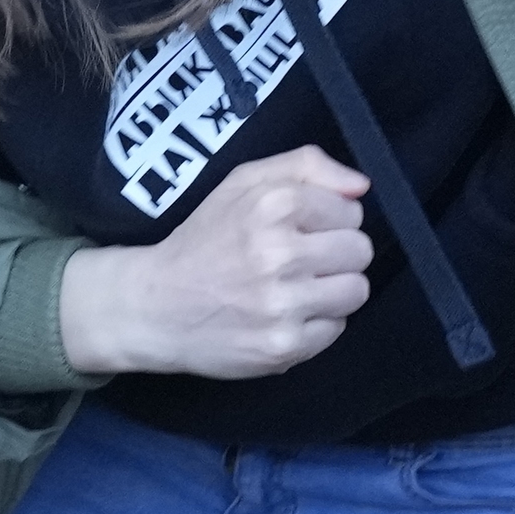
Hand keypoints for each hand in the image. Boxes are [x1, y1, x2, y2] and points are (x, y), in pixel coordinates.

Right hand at [58, 147, 372, 380]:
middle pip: (360, 250)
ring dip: (333, 289)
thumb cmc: (203, 241)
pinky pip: (336, 330)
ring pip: (356, 290)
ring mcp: (282, 304)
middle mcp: (279, 253)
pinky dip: (315, 324)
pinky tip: (284, 315)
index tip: (302, 229)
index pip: (351, 210)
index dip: (330, 219)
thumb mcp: (242, 183)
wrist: (154, 307)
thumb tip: (360, 186)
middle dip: (337, 253)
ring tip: (297, 288)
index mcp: (272, 205)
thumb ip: (304, 166)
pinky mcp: (283, 346)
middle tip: (302, 260)